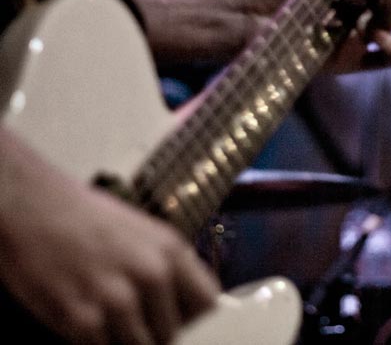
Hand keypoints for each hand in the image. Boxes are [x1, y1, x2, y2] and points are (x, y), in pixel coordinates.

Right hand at [0, 129, 219, 344]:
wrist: (34, 208)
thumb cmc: (88, 218)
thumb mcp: (146, 233)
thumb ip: (170, 268)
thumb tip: (189, 304)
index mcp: (171, 251)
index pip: (207, 303)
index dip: (191, 314)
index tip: (178, 316)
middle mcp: (151, 275)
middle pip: (172, 333)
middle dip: (152, 330)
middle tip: (131, 317)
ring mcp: (117, 299)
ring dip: (123, 340)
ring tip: (105, 315)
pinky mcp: (82, 320)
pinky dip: (93, 342)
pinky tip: (83, 316)